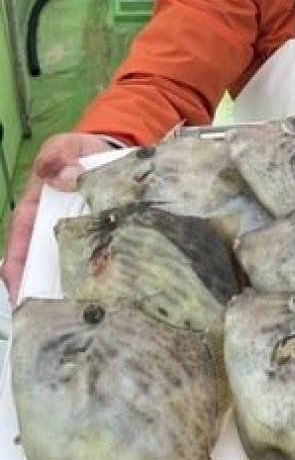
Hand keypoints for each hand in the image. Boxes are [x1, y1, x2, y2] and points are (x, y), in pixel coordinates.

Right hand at [0, 133, 113, 303]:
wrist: (112, 151)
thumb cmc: (79, 152)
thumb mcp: (64, 146)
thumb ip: (57, 153)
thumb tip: (55, 169)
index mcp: (36, 209)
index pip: (21, 242)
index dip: (17, 267)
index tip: (17, 289)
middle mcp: (54, 227)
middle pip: (43, 263)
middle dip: (43, 289)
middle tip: (50, 313)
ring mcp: (80, 234)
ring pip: (71, 266)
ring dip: (72, 288)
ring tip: (80, 310)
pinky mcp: (104, 236)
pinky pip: (101, 258)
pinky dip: (102, 275)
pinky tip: (111, 292)